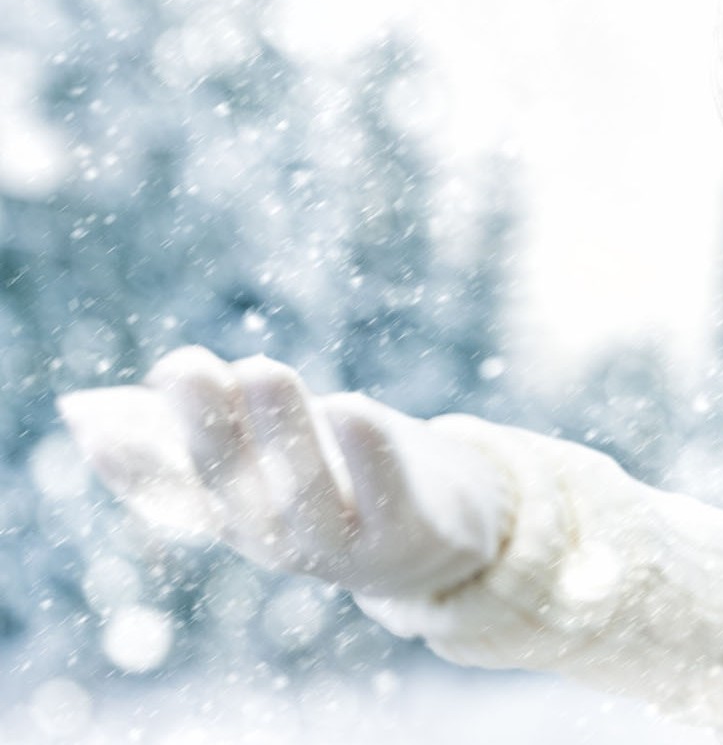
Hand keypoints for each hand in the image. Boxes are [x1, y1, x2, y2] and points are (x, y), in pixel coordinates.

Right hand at [55, 346, 514, 599]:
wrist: (439, 538)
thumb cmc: (344, 474)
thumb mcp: (278, 449)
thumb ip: (221, 419)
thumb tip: (140, 388)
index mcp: (234, 513)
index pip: (172, 494)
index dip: (131, 465)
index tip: (93, 423)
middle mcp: (276, 537)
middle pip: (234, 486)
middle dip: (207, 426)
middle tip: (187, 365)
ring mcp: (340, 546)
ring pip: (303, 494)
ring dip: (280, 430)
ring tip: (261, 368)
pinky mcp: (406, 536)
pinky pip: (387, 498)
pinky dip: (368, 457)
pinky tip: (349, 408)